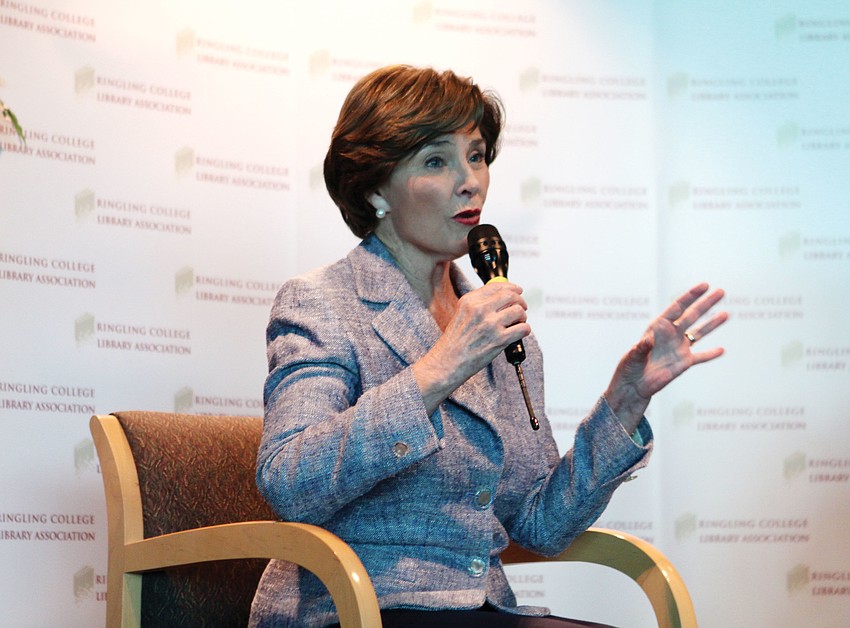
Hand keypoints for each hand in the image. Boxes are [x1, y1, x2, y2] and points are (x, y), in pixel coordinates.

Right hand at [413, 281, 529, 413]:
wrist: (447, 363)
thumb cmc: (453, 343)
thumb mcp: (460, 314)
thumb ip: (478, 304)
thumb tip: (499, 298)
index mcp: (469, 301)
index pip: (496, 286)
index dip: (511, 287)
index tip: (517, 291)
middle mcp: (480, 310)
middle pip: (510, 296)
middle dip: (520, 301)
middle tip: (521, 308)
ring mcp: (490, 324)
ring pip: (518, 311)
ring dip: (522, 316)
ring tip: (518, 322)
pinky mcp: (499, 339)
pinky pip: (523, 328)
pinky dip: (525, 330)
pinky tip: (519, 333)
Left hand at [604, 282, 727, 432]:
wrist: (634, 385)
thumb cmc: (629, 367)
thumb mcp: (632, 356)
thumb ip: (640, 348)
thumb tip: (647, 341)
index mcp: (658, 327)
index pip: (677, 307)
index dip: (691, 296)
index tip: (704, 285)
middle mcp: (671, 334)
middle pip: (692, 315)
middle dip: (706, 303)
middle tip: (721, 291)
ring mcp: (679, 347)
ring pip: (699, 333)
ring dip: (712, 323)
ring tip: (726, 314)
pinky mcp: (684, 362)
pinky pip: (701, 357)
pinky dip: (711, 354)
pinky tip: (722, 350)